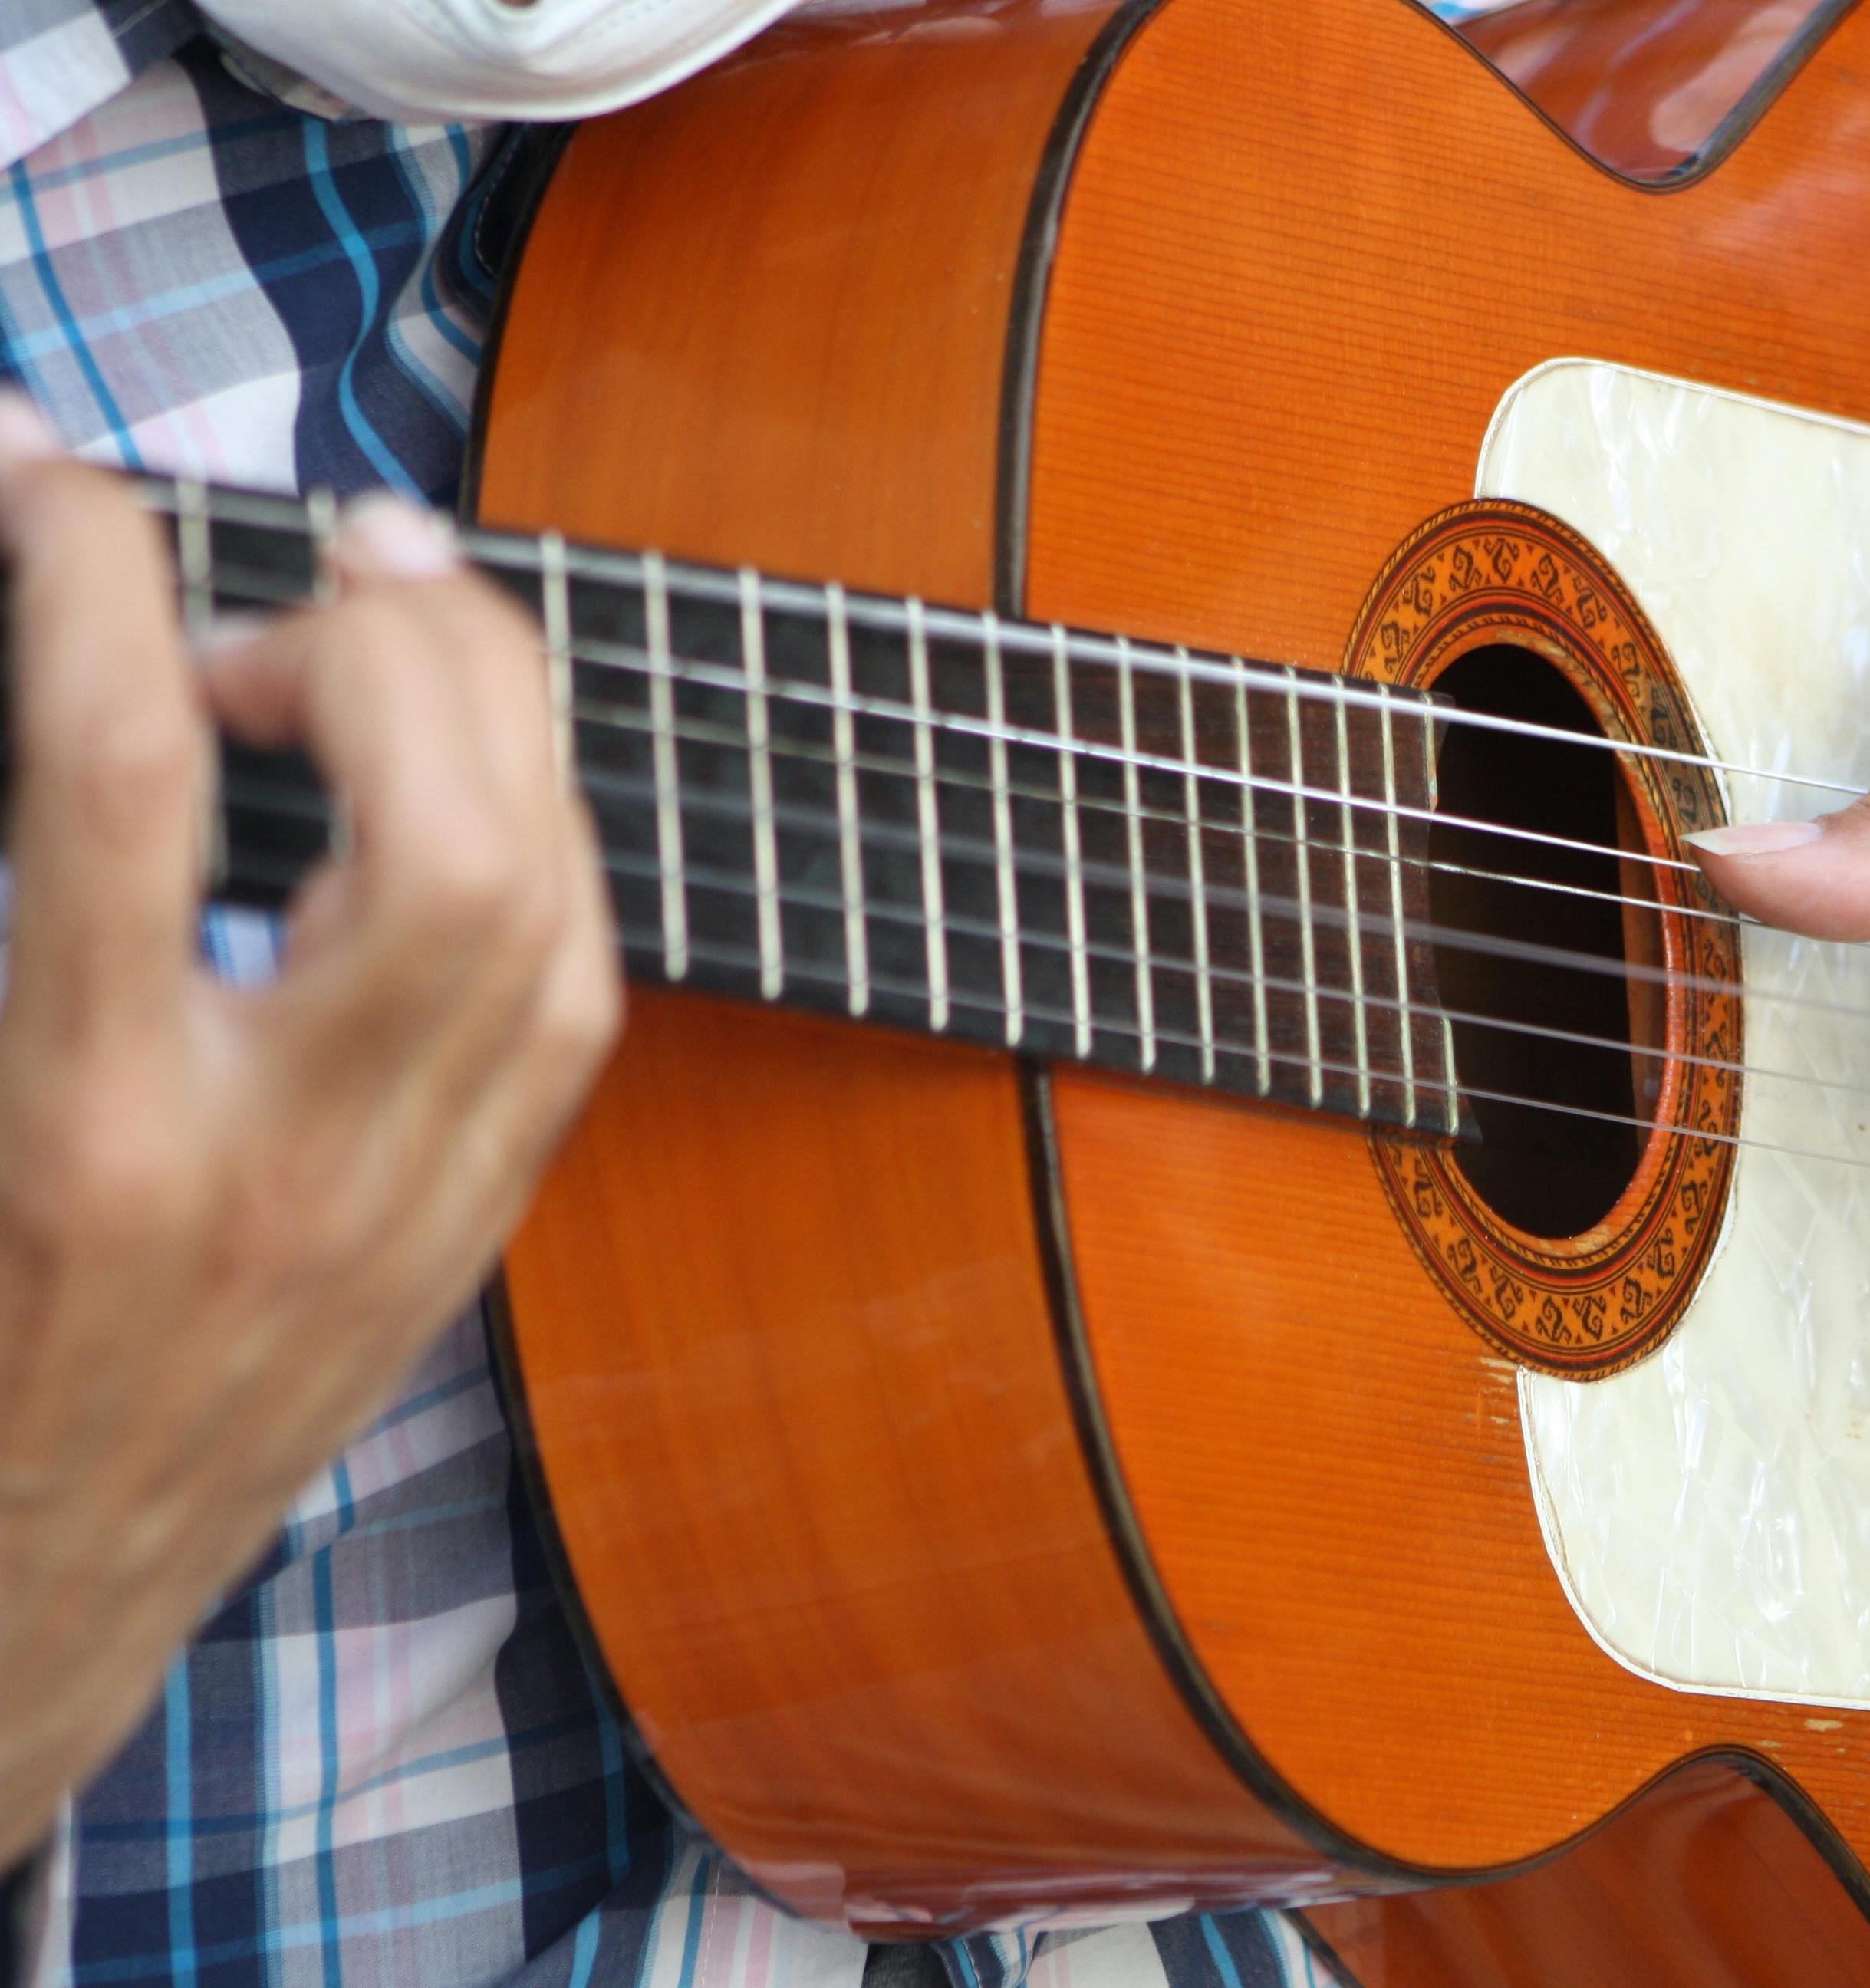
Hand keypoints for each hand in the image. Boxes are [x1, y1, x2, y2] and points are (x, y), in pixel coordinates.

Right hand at [0, 406, 619, 1862]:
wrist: (20, 1594)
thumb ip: (17, 874)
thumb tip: (65, 673)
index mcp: (77, 1128)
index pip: (119, 776)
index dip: (92, 571)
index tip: (41, 468)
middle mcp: (280, 1165)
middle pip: (438, 839)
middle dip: (380, 651)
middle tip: (281, 577)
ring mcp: (406, 1204)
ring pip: (551, 908)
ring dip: (492, 722)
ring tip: (382, 629)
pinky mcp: (469, 1226)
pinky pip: (572, 995)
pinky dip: (535, 843)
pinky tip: (454, 783)